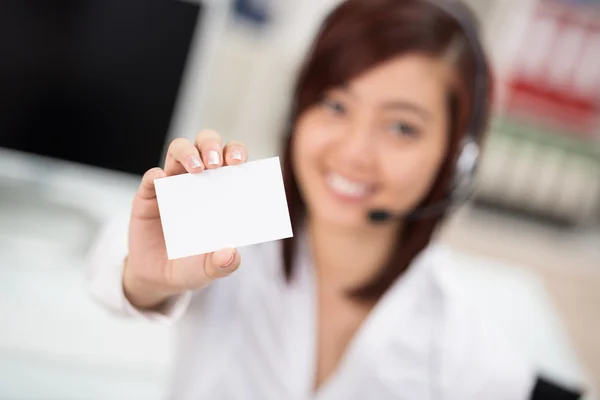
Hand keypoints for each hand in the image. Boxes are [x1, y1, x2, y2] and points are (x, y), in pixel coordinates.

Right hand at [123, 130, 247, 309]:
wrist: (158, 278)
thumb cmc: (191, 265)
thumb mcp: (209, 269)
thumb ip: (223, 264)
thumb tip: (230, 254)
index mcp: (221, 190)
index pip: (232, 160)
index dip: (237, 153)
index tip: (239, 162)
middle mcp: (198, 181)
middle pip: (206, 145)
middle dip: (212, 145)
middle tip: (216, 162)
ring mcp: (172, 185)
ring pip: (179, 150)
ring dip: (188, 152)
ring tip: (196, 169)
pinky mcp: (148, 196)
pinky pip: (151, 177)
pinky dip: (156, 175)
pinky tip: (161, 180)